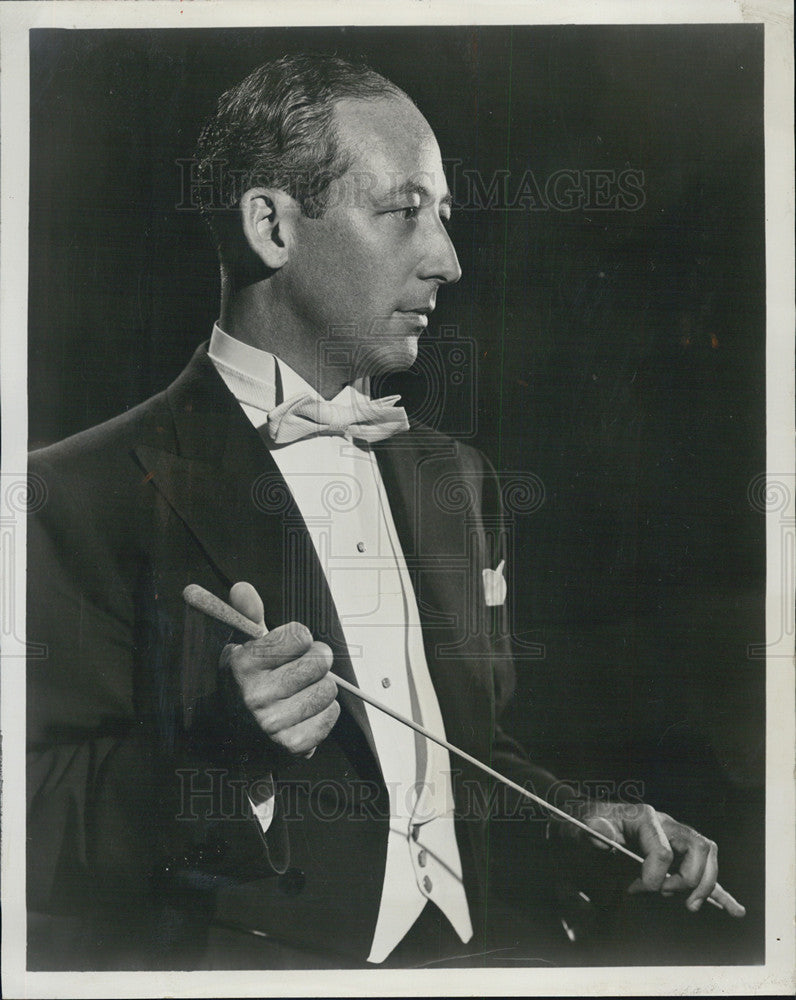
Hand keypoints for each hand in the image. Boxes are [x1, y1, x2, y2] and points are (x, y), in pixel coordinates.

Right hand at [220, 582, 339, 755]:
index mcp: (243, 665)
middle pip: (320, 661)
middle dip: (315, 661)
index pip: (300, 635)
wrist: (234, 734)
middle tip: (300, 669)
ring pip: (329, 689)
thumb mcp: (242, 646)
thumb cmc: (246, 684)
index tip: (288, 648)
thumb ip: (247, 614)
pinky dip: (324, 713)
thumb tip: (242, 589)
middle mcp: (256, 695)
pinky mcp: (293, 744)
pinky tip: (304, 712)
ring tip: (300, 692)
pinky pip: (331, 715)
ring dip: (320, 688)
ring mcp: (274, 723)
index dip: (299, 638)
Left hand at [581, 801, 745, 916]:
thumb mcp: (583, 825)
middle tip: (664, 893)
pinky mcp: (677, 855)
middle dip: (687, 878)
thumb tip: (602, 837)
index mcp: (645, 817)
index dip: (654, 877)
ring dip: (704, 883)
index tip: (635, 888)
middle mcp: (666, 824)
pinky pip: (705, 868)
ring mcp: (675, 838)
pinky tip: (734, 909)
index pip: (663, 851)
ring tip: (689, 905)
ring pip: (707, 854)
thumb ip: (593, 829)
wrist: (587, 822)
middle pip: (698, 847)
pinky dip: (719, 890)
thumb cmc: (586, 823)